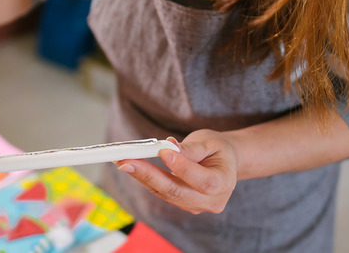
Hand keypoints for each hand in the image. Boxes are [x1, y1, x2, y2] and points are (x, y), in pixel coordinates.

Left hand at [115, 130, 237, 214]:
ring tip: (124, 161)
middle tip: (128, 161)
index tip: (163, 151)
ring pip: (166, 194)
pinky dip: (147, 179)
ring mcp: (196, 206)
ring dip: (143, 177)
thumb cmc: (218, 149)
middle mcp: (211, 200)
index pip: (203, 181)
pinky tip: (132, 166)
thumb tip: (170, 147)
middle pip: (178, 192)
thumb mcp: (210, 142)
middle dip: (150, 175)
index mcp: (224, 182)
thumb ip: (192, 148)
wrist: (223, 162)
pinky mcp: (183, 204)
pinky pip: (163, 193)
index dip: (182, 168)